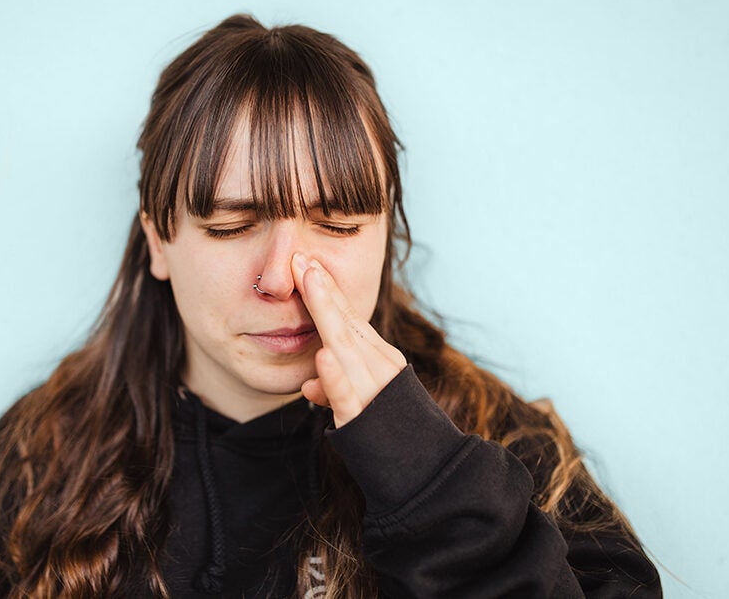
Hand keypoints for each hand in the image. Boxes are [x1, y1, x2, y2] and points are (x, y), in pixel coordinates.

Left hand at [292, 252, 406, 427]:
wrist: (428, 470)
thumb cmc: (390, 433)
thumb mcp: (360, 402)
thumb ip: (335, 388)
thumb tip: (309, 384)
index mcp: (379, 358)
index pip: (349, 318)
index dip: (327, 289)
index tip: (307, 262)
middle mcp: (380, 366)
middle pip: (346, 322)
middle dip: (322, 289)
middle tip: (300, 258)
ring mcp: (374, 390)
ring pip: (345, 347)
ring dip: (326, 313)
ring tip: (309, 282)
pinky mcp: (364, 418)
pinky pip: (347, 395)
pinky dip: (334, 377)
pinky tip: (323, 358)